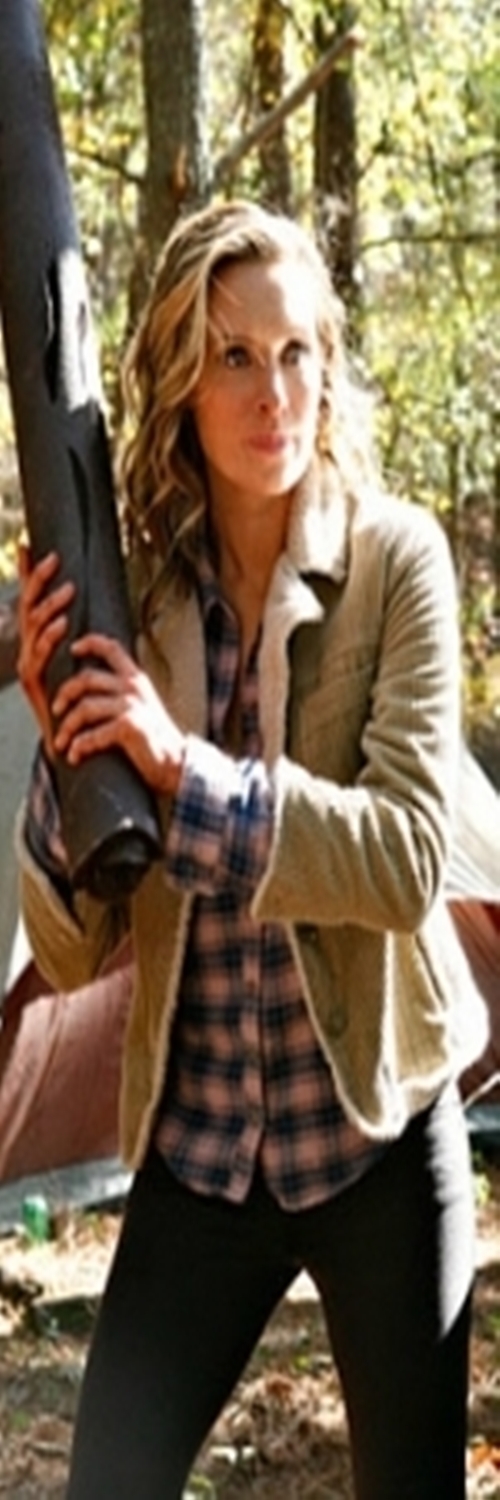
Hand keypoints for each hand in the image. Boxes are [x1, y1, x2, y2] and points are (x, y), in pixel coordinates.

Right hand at [17, 545, 74, 754]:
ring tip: (67, 591)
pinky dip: (50, 637)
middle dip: (37, 580)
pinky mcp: (32, 683)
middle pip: (27, 607)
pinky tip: (63, 624)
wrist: (65, 740)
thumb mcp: (74, 659)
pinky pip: (38, 655)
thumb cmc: (75, 698)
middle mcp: (26, 648)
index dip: (27, 573)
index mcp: (35, 639)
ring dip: (50, 606)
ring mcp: (27, 665)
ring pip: (32, 627)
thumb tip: (91, 607)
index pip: (29, 600)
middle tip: (54, 559)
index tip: (28, 544)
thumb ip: (76, 636)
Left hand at [51, 632, 184, 795]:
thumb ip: (121, 691)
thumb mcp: (142, 705)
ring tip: (60, 742)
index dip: (89, 643)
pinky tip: (75, 756)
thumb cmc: (154, 738)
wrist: (176, 763)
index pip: (111, 648)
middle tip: (55, 710)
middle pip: (86, 677)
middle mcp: (134, 688)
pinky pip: (93, 734)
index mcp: (136, 679)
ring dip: (67, 726)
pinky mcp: (129, 727)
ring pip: (85, 707)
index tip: (72, 648)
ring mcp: (132, 706)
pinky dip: (79, 746)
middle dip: (65, 693)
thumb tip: (89, 686)